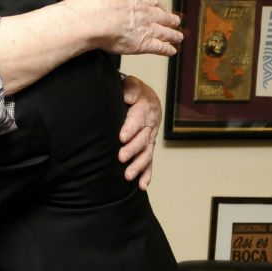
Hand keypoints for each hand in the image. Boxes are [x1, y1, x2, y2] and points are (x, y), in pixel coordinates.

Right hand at [77, 0, 182, 55]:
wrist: (92, 20)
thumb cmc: (96, 2)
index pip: (153, 1)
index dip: (160, 5)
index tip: (163, 7)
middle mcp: (145, 13)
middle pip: (163, 16)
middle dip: (170, 20)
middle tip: (176, 22)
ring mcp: (146, 29)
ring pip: (164, 32)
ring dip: (173, 35)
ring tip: (178, 37)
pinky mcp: (143, 44)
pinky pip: (159, 48)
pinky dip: (167, 50)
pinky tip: (171, 51)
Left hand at [116, 75, 160, 189]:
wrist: (145, 98)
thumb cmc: (134, 91)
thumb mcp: (132, 84)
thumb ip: (131, 87)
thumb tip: (128, 96)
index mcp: (146, 109)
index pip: (138, 120)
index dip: (130, 128)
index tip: (121, 137)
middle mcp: (150, 126)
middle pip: (143, 140)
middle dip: (132, 150)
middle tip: (121, 157)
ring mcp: (150, 139)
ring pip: (146, 154)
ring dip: (138, 166)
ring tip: (128, 176)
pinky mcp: (147, 148)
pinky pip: (149, 162)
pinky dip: (147, 174)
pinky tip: (142, 186)